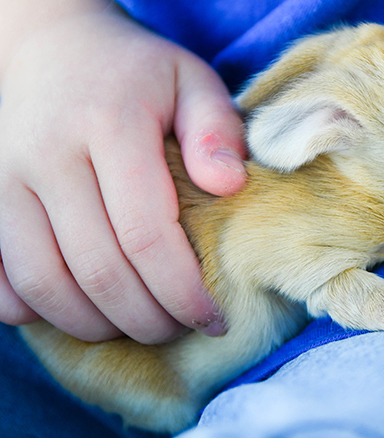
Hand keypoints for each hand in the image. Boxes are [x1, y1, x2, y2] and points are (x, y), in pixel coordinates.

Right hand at [0, 8, 246, 342]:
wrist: (51, 46)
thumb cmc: (136, 71)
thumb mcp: (192, 80)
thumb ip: (216, 129)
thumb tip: (229, 186)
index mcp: (108, 125)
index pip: (146, 234)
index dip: (182, 291)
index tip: (213, 318)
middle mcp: (47, 155)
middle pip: (99, 270)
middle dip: (148, 318)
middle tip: (181, 328)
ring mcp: (5, 179)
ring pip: (45, 284)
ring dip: (98, 324)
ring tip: (140, 326)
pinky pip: (1, 277)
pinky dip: (38, 310)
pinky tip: (83, 310)